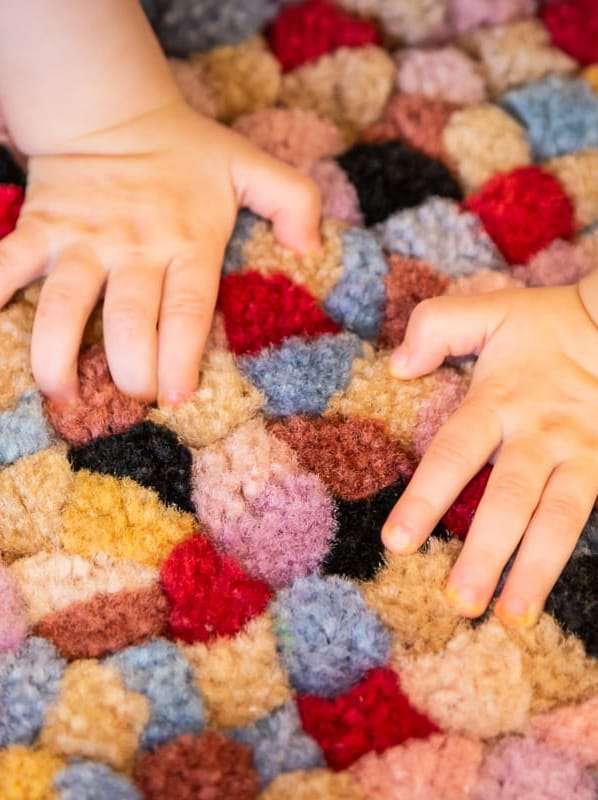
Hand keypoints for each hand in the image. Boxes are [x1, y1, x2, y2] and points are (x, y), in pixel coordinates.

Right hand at [0, 100, 320, 405]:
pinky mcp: (42, 229)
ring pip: (61, 304)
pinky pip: (7, 266)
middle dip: (129, 368)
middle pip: (127, 318)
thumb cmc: (187, 153)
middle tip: (135, 398)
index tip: (177, 396)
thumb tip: (311, 251)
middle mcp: (134, 245)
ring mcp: (82, 240)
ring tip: (63, 394)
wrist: (112, 111)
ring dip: (56, 355)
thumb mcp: (249, 168)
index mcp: (186, 239)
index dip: (180, 356)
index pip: (186, 308)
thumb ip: (293, 202)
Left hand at [382, 284, 597, 626]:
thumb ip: (436, 328)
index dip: (424, 500)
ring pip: (559, 522)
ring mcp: (581, 458)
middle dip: (485, 556)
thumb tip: (397, 367)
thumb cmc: (546, 325)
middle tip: (458, 604)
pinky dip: (581, 558)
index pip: (453, 456)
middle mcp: (540, 438)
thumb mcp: (488, 311)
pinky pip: (595, 518)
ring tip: (510, 618)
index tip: (397, 543)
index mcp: (500, 403)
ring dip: (535, 573)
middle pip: (509, 502)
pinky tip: (557, 598)